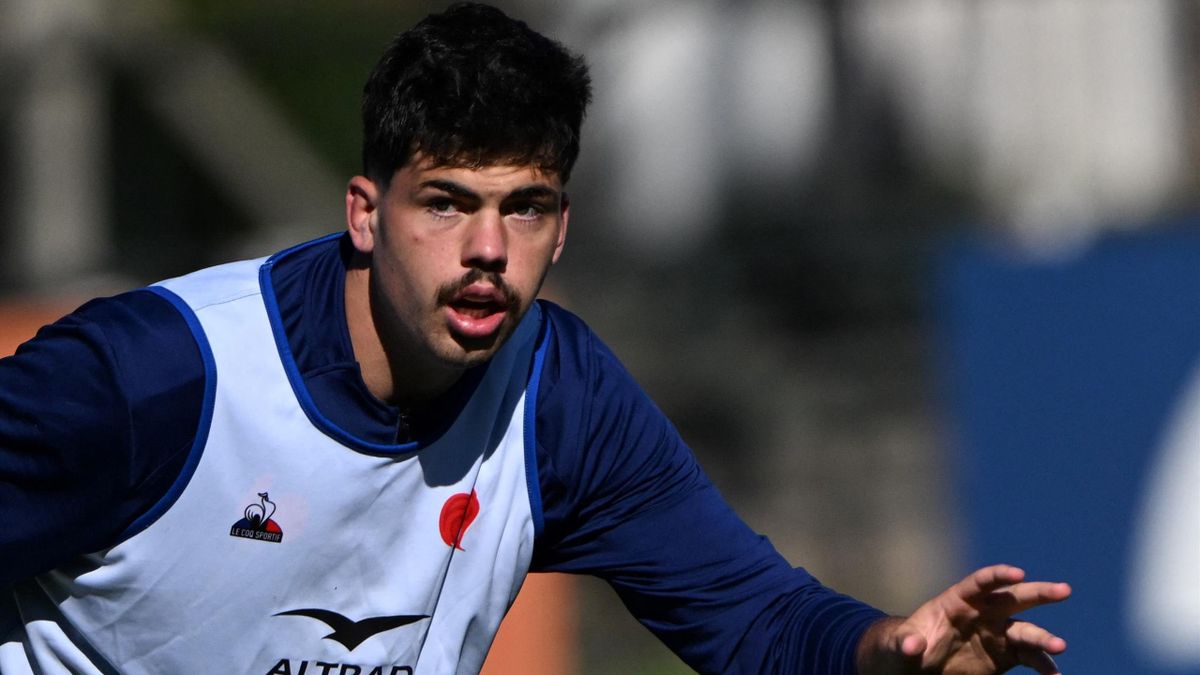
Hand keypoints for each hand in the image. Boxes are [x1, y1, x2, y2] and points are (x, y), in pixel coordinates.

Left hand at [856, 564, 1070, 673]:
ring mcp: (997, 634)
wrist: (916, 668)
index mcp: (957, 599)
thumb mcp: (898, 646)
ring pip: (1027, 631)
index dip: (998, 575)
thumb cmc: (903, 649)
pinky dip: (1044, 665)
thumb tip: (911, 645)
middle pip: (1014, 597)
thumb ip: (904, 642)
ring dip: (1044, 638)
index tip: (1018, 573)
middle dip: (1039, 592)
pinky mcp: (1005, 656)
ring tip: (1059, 646)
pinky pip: (1029, 658)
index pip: (981, 582)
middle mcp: (983, 612)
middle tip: (1064, 590)